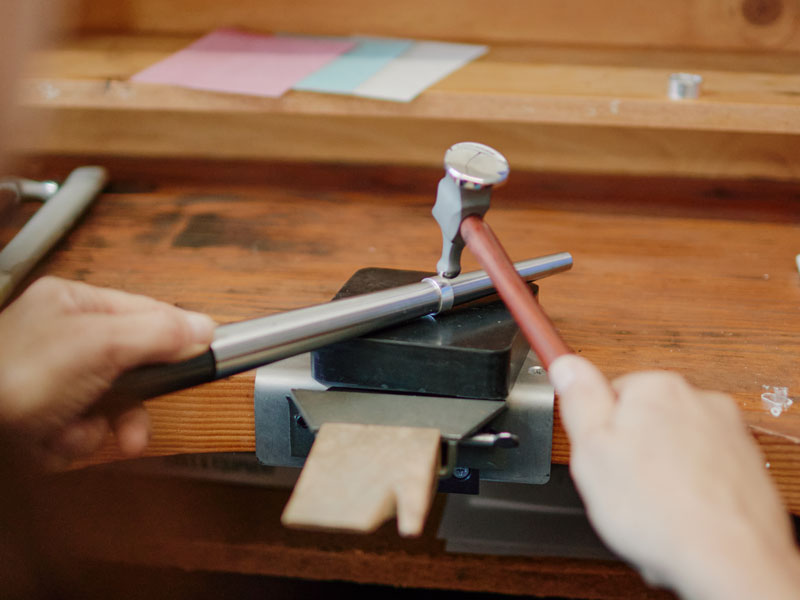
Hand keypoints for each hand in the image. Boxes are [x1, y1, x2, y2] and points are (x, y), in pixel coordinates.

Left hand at [0, 276, 214, 467]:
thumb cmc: (13, 378)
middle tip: (140, 409)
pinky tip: (55, 439)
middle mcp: (63, 337)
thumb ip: (158, 333)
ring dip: (105, 423)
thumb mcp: (99, 345)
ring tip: (83, 431)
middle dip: (136, 396)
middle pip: (134, 363)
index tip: (205, 351)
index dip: (175, 335)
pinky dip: (79, 439)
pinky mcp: (47, 416)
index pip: (145, 311)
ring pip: (115, 401)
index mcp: (72, 302)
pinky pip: (89, 428)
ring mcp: (55, 379)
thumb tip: (205, 328)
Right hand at [550, 354, 799, 599]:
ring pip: (671, 448)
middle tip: (619, 486)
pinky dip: (685, 490)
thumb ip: (578, 399)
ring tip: (649, 508)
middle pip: (643, 420)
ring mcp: (725, 433)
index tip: (596, 452)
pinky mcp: (743, 465)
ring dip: (657, 475)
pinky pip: (698, 470)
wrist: (729, 559)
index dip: (596, 430)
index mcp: (656, 388)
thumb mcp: (591, 448)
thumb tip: (566, 365)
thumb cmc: (661, 510)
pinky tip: (673, 515)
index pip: (610, 392)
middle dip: (628, 453)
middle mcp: (697, 401)